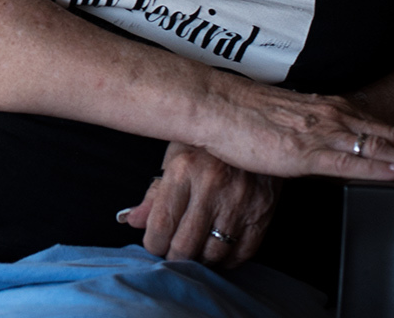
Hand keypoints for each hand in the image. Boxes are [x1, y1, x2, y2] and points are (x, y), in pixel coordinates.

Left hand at [122, 142, 276, 266]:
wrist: (256, 133)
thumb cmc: (209, 148)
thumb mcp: (175, 159)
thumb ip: (154, 194)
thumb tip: (131, 220)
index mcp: (183, 170)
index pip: (161, 224)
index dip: (153, 244)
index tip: (155, 245)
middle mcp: (211, 186)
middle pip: (185, 245)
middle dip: (175, 256)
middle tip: (174, 252)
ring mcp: (239, 202)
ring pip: (213, 254)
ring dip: (201, 260)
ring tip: (196, 250)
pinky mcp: (262, 214)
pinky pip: (242, 253)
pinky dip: (227, 260)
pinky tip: (219, 249)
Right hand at [193, 75, 393, 210]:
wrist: (214, 106)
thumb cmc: (243, 116)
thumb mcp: (292, 122)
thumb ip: (316, 134)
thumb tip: (330, 151)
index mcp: (332, 109)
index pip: (386, 131)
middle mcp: (334, 116)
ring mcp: (322, 133)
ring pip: (383, 151)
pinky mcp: (306, 152)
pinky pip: (353, 161)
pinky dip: (383, 169)